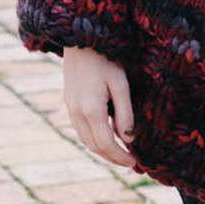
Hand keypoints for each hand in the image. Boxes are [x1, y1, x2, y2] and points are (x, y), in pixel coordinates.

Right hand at [63, 46, 136, 167]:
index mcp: (91, 110)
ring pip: (86, 140)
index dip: (121, 157)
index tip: (135, 163)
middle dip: (113, 158)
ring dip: (102, 150)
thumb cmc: (105, 60)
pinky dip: (93, 139)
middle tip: (130, 163)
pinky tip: (105, 136)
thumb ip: (125, 113)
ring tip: (120, 153)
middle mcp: (77, 114)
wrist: (80, 40)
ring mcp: (70, 109)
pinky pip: (80, 130)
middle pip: (95, 147)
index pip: (107, 144)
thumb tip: (128, 138)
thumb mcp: (120, 84)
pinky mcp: (69, 102)